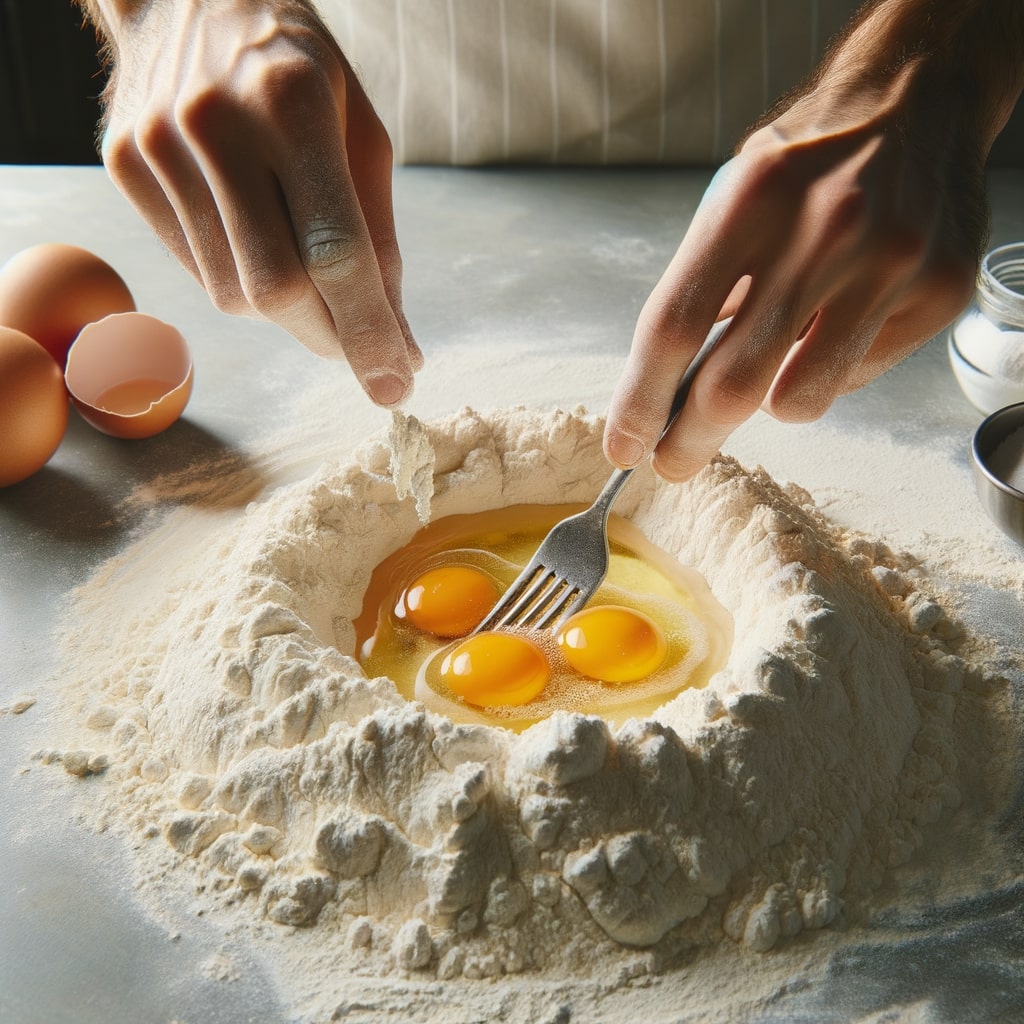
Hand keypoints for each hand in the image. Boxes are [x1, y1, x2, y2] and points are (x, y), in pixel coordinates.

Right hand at [92, 0, 420, 405]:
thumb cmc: (299, 71)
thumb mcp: (362, 135)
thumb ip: (378, 240)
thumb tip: (398, 342)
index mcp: (292, 104)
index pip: (335, 251)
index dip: (369, 332)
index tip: (397, 386)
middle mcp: (215, 125)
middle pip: (276, 288)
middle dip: (330, 337)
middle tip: (361, 349)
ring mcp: (158, 145)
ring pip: (232, 293)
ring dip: (288, 314)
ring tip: (310, 282)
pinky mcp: (126, 165)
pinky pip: (197, 270)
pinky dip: (242, 284)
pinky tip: (259, 246)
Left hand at [604, 0, 1021, 480]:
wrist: (918, 100)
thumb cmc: (807, 163)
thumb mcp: (734, 198)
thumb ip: (703, 286)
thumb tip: (667, 389)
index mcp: (751, 200)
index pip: (674, 327)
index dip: (640, 401)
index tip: (624, 444)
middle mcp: (823, 230)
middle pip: (732, 382)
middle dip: (690, 440)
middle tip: (673, 461)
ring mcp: (888, 262)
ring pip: (799, 399)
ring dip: (768, 407)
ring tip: (768, 373)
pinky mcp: (936, 290)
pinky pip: (856, 377)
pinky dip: (829, 371)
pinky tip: (836, 324)